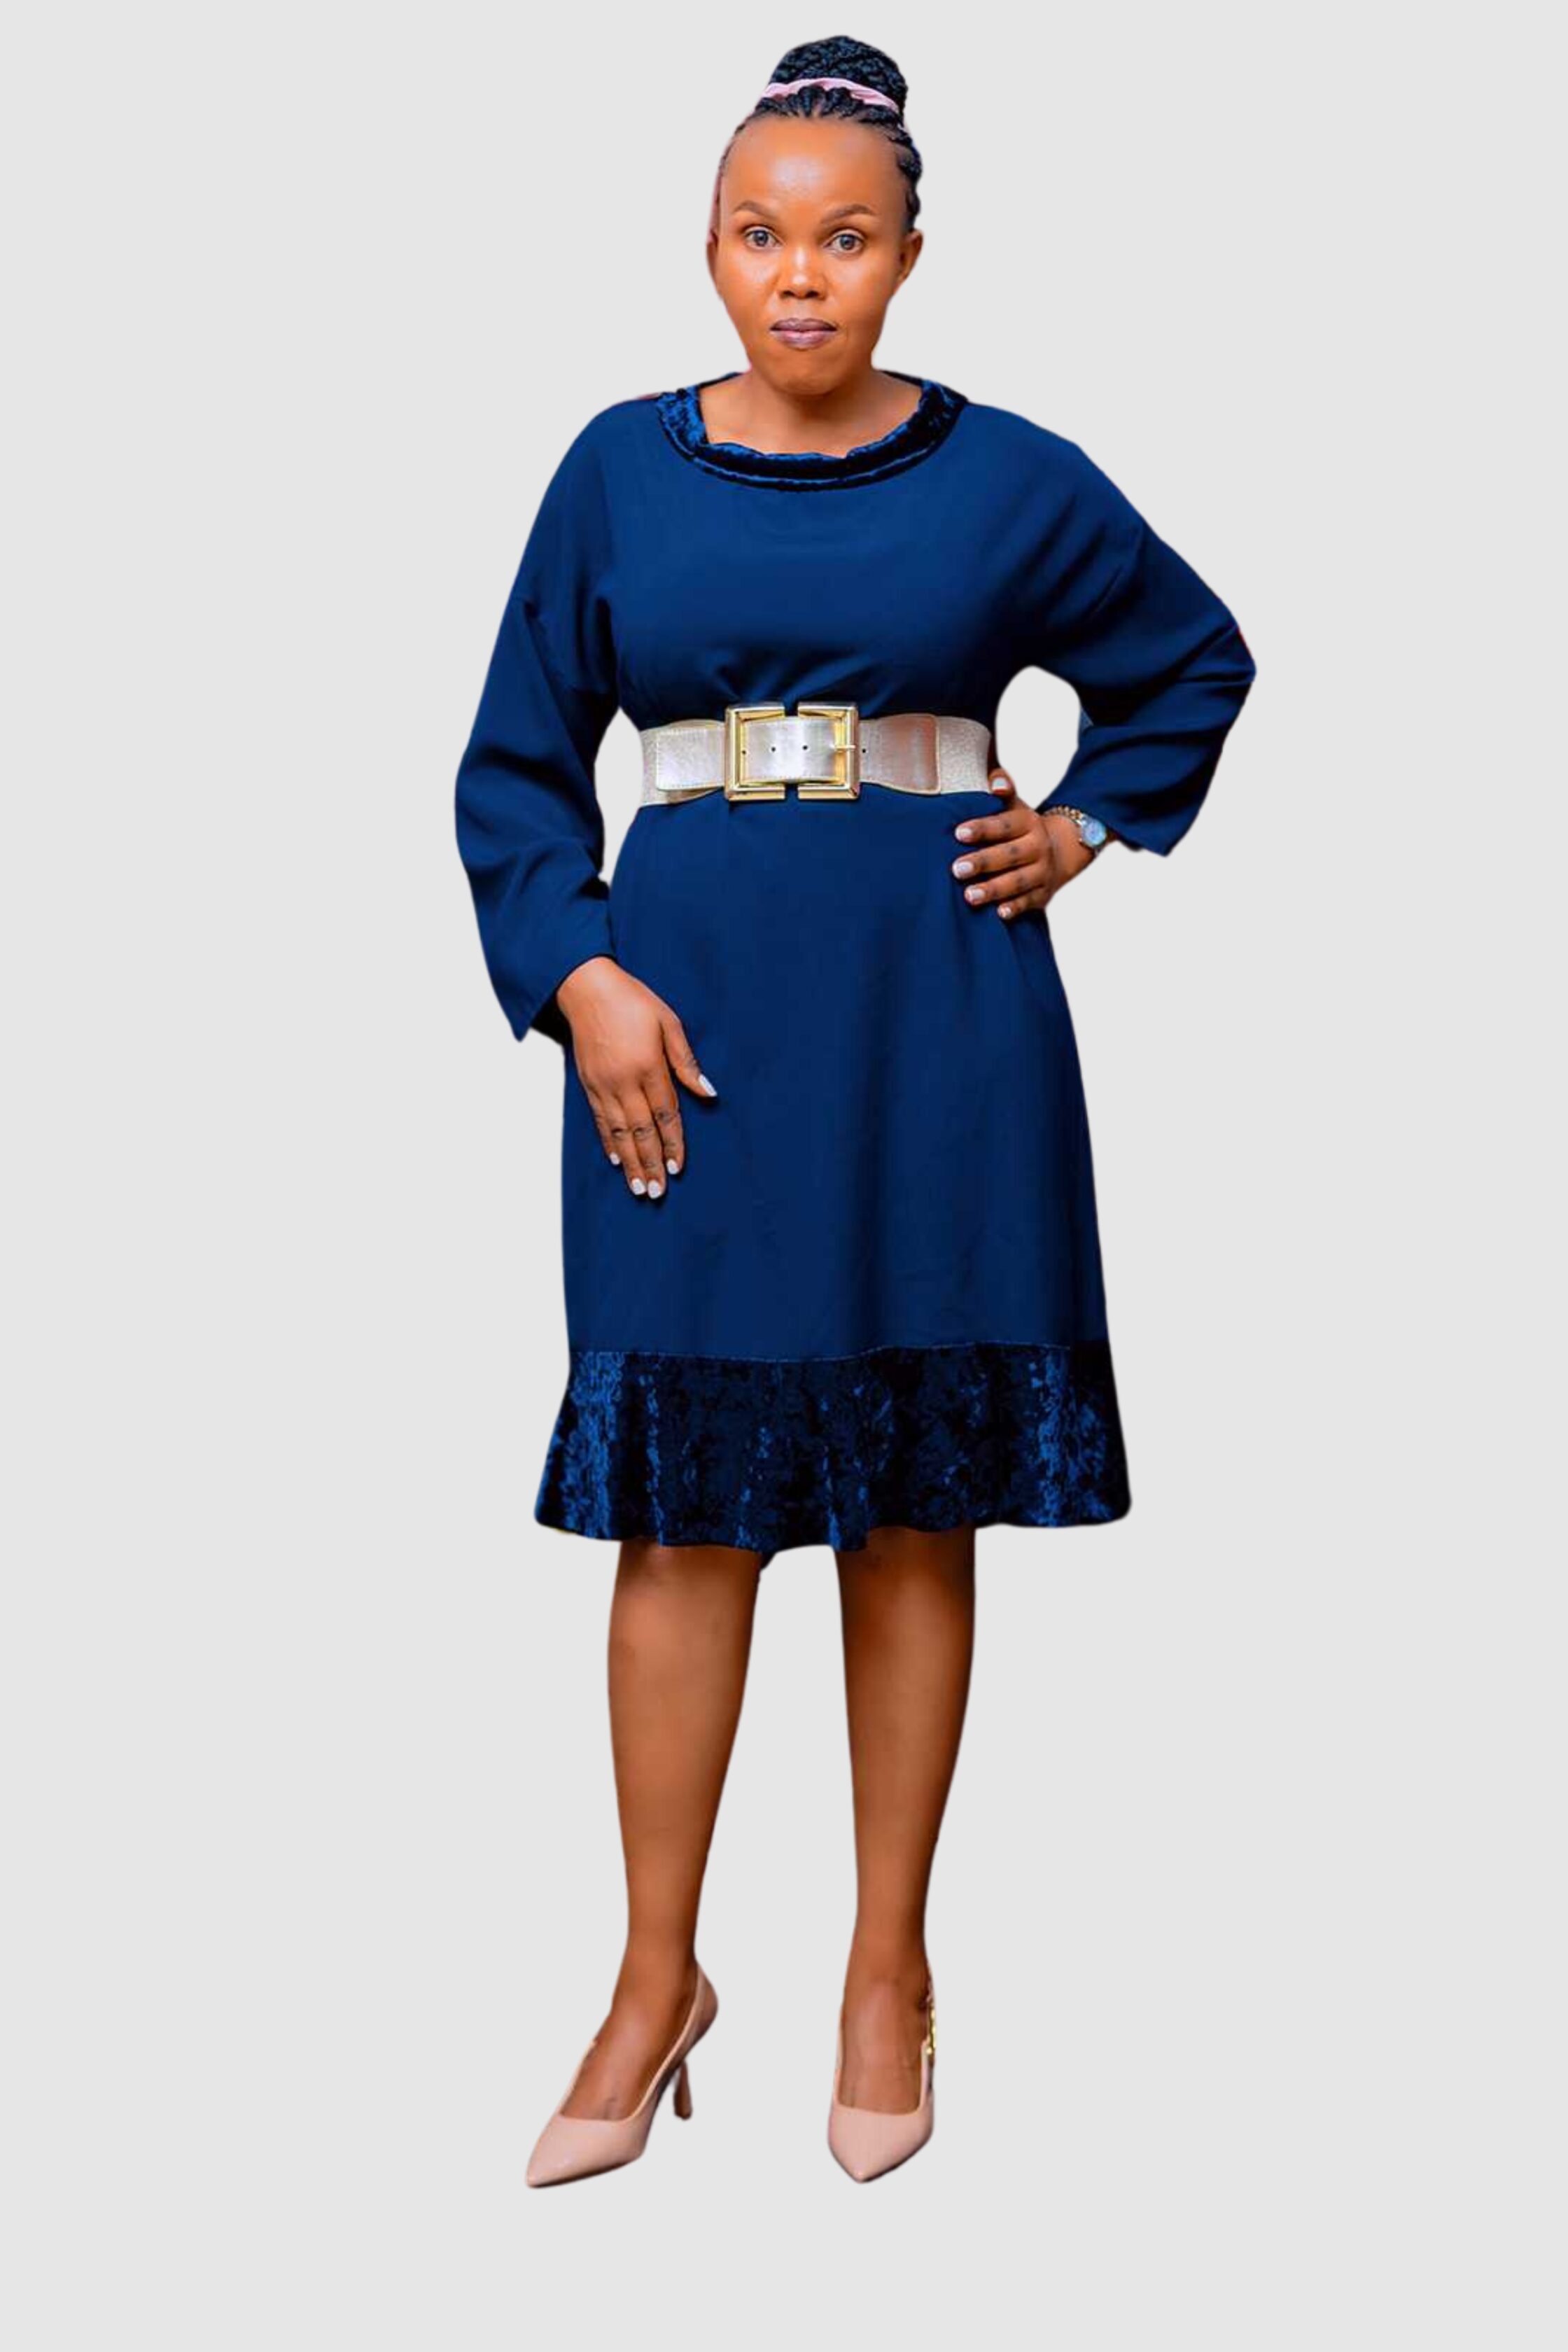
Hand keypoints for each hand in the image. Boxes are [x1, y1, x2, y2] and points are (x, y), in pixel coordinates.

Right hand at [555, 956, 717, 1201]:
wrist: (586, 987)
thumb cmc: (632, 1000)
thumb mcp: (668, 1022)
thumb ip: (686, 1061)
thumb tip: (708, 1092)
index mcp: (648, 1066)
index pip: (665, 1115)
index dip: (674, 1143)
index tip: (679, 1167)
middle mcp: (624, 1081)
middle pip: (642, 1131)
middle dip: (651, 1163)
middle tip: (658, 1192)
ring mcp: (603, 1085)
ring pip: (619, 1133)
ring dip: (630, 1162)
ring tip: (639, 1187)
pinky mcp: (588, 1084)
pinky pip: (600, 1120)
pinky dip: (609, 1143)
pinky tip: (616, 1160)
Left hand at [949, 769, 1095, 917]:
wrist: (1062, 851)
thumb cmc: (1021, 828)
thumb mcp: (1015, 806)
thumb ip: (1003, 789)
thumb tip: (996, 782)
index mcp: (1028, 823)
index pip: (1005, 824)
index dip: (983, 828)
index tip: (959, 833)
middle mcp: (1038, 847)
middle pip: (1011, 855)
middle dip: (983, 862)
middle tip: (956, 869)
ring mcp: (1042, 872)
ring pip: (1019, 881)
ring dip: (994, 889)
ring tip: (969, 896)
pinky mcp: (1043, 894)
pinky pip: (1030, 902)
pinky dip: (1015, 908)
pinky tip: (999, 914)